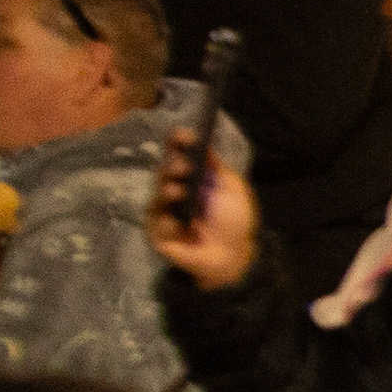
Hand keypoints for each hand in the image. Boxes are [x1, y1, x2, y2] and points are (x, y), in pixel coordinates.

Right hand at [146, 135, 261, 292]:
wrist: (233, 256)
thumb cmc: (234, 222)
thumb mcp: (232, 190)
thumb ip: (218, 169)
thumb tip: (205, 143)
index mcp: (191, 178)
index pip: (178, 155)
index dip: (177, 144)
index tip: (183, 135)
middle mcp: (174, 191)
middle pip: (164, 172)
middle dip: (171, 166)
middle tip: (183, 166)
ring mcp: (164, 212)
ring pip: (157, 195)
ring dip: (166, 190)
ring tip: (178, 191)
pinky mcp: (158, 234)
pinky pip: (157, 223)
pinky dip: (166, 222)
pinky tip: (175, 222)